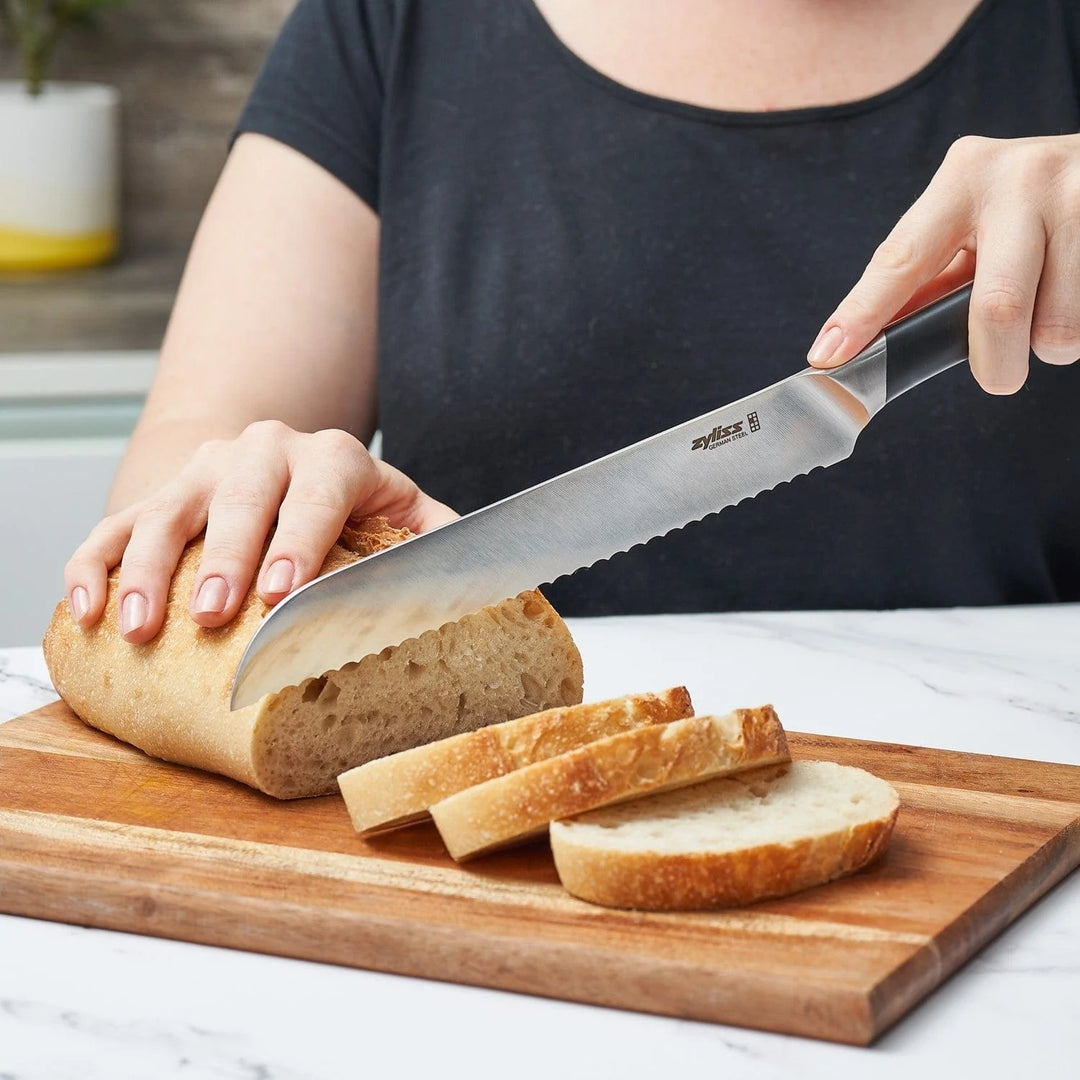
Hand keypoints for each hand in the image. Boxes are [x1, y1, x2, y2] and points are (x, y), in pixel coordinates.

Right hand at [64, 421, 456, 642]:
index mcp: (333, 458)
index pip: (318, 493)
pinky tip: (88, 608)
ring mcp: (205, 470)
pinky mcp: (158, 495)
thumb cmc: (352, 510)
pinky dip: (96, 564)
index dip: (300, 541)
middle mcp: (266, 451)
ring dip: (150, 569)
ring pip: (168, 510)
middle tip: (214, 614)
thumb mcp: (402, 514)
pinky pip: (117, 525)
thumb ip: (440, 539)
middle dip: (225, 557)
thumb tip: (492, 581)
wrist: (287, 472)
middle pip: (239, 497)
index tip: (283, 593)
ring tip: (141, 626)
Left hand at [807, 133, 1079, 392]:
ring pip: (1056, 326)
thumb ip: (927, 278)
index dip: (863, 314)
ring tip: (1052, 312)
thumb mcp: (974, 225)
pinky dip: (1079, 328)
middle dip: (994, 363)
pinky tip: (1075, 294)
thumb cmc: (1032, 205)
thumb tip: (859, 340)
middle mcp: (1020, 178)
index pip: (901, 260)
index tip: (829, 356)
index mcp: (964, 178)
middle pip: (996, 309)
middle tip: (997, 375)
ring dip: (1051, 344)